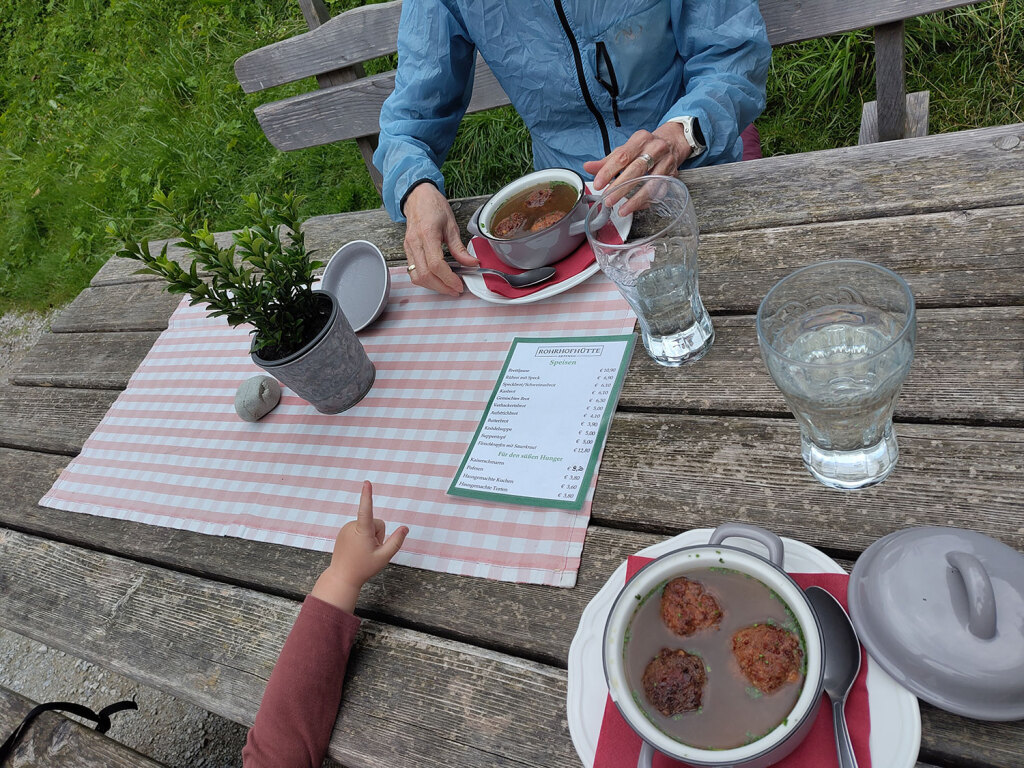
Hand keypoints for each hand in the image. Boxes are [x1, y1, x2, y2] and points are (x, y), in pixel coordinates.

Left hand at [311, 481, 408, 611]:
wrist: (342, 577)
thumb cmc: (363, 568)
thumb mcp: (384, 557)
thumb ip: (396, 541)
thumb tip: (405, 528)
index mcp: (362, 531)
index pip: (367, 510)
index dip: (367, 495)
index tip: (367, 483)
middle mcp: (352, 526)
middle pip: (376, 523)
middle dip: (378, 535)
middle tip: (371, 550)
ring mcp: (346, 528)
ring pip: (368, 526)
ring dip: (370, 537)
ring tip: (363, 551)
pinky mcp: (343, 532)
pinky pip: (360, 529)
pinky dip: (362, 537)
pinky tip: (357, 549)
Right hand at [402, 182, 478, 295]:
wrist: (417, 197)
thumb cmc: (434, 207)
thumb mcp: (452, 225)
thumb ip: (460, 248)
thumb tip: (472, 263)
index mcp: (427, 235)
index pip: (436, 264)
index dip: (448, 278)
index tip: (459, 284)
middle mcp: (415, 243)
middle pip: (425, 275)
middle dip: (442, 287)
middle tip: (455, 290)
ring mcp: (409, 248)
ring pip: (416, 277)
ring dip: (433, 286)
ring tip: (448, 287)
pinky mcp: (407, 251)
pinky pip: (413, 272)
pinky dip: (425, 280)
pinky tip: (437, 280)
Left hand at [583, 122, 692, 211]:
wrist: (672, 142)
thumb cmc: (644, 148)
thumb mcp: (625, 150)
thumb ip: (606, 161)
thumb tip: (588, 167)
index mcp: (640, 139)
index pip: (622, 156)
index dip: (608, 171)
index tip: (598, 184)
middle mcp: (655, 148)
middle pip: (636, 169)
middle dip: (620, 187)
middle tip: (608, 200)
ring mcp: (666, 161)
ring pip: (650, 183)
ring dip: (635, 199)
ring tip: (622, 210)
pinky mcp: (673, 175)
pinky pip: (659, 191)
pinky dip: (646, 201)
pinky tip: (636, 207)